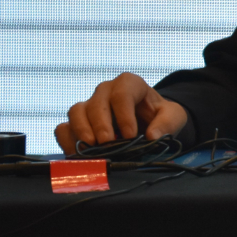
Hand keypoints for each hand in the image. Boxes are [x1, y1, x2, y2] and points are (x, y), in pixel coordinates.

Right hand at [54, 72, 188, 152]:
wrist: (147, 121)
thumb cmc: (158, 115)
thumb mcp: (172, 116)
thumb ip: (166, 124)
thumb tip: (151, 136)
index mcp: (129, 84)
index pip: (122, 94)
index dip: (124, 115)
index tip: (131, 135)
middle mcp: (105, 90)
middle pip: (96, 103)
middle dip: (102, 125)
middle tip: (109, 143)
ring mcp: (89, 105)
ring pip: (76, 112)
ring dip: (82, 131)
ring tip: (92, 148)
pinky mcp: (77, 123)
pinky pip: (63, 127)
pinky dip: (67, 140)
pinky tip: (77, 153)